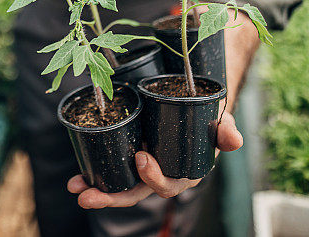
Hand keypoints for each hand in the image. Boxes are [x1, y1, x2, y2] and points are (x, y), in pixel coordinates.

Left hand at [67, 111, 242, 208]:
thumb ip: (226, 132)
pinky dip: (92, 174)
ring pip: (119, 186)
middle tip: (88, 195)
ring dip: (96, 189)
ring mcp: (142, 171)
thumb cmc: (208, 121)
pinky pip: (111, 171)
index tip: (142, 158)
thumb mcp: (222, 123)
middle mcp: (160, 177)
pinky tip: (76, 177)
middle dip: (111, 198)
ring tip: (75, 187)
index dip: (153, 177)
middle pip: (135, 193)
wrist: (193, 109)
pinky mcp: (129, 159)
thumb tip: (233, 140)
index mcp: (182, 174)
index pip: (166, 185)